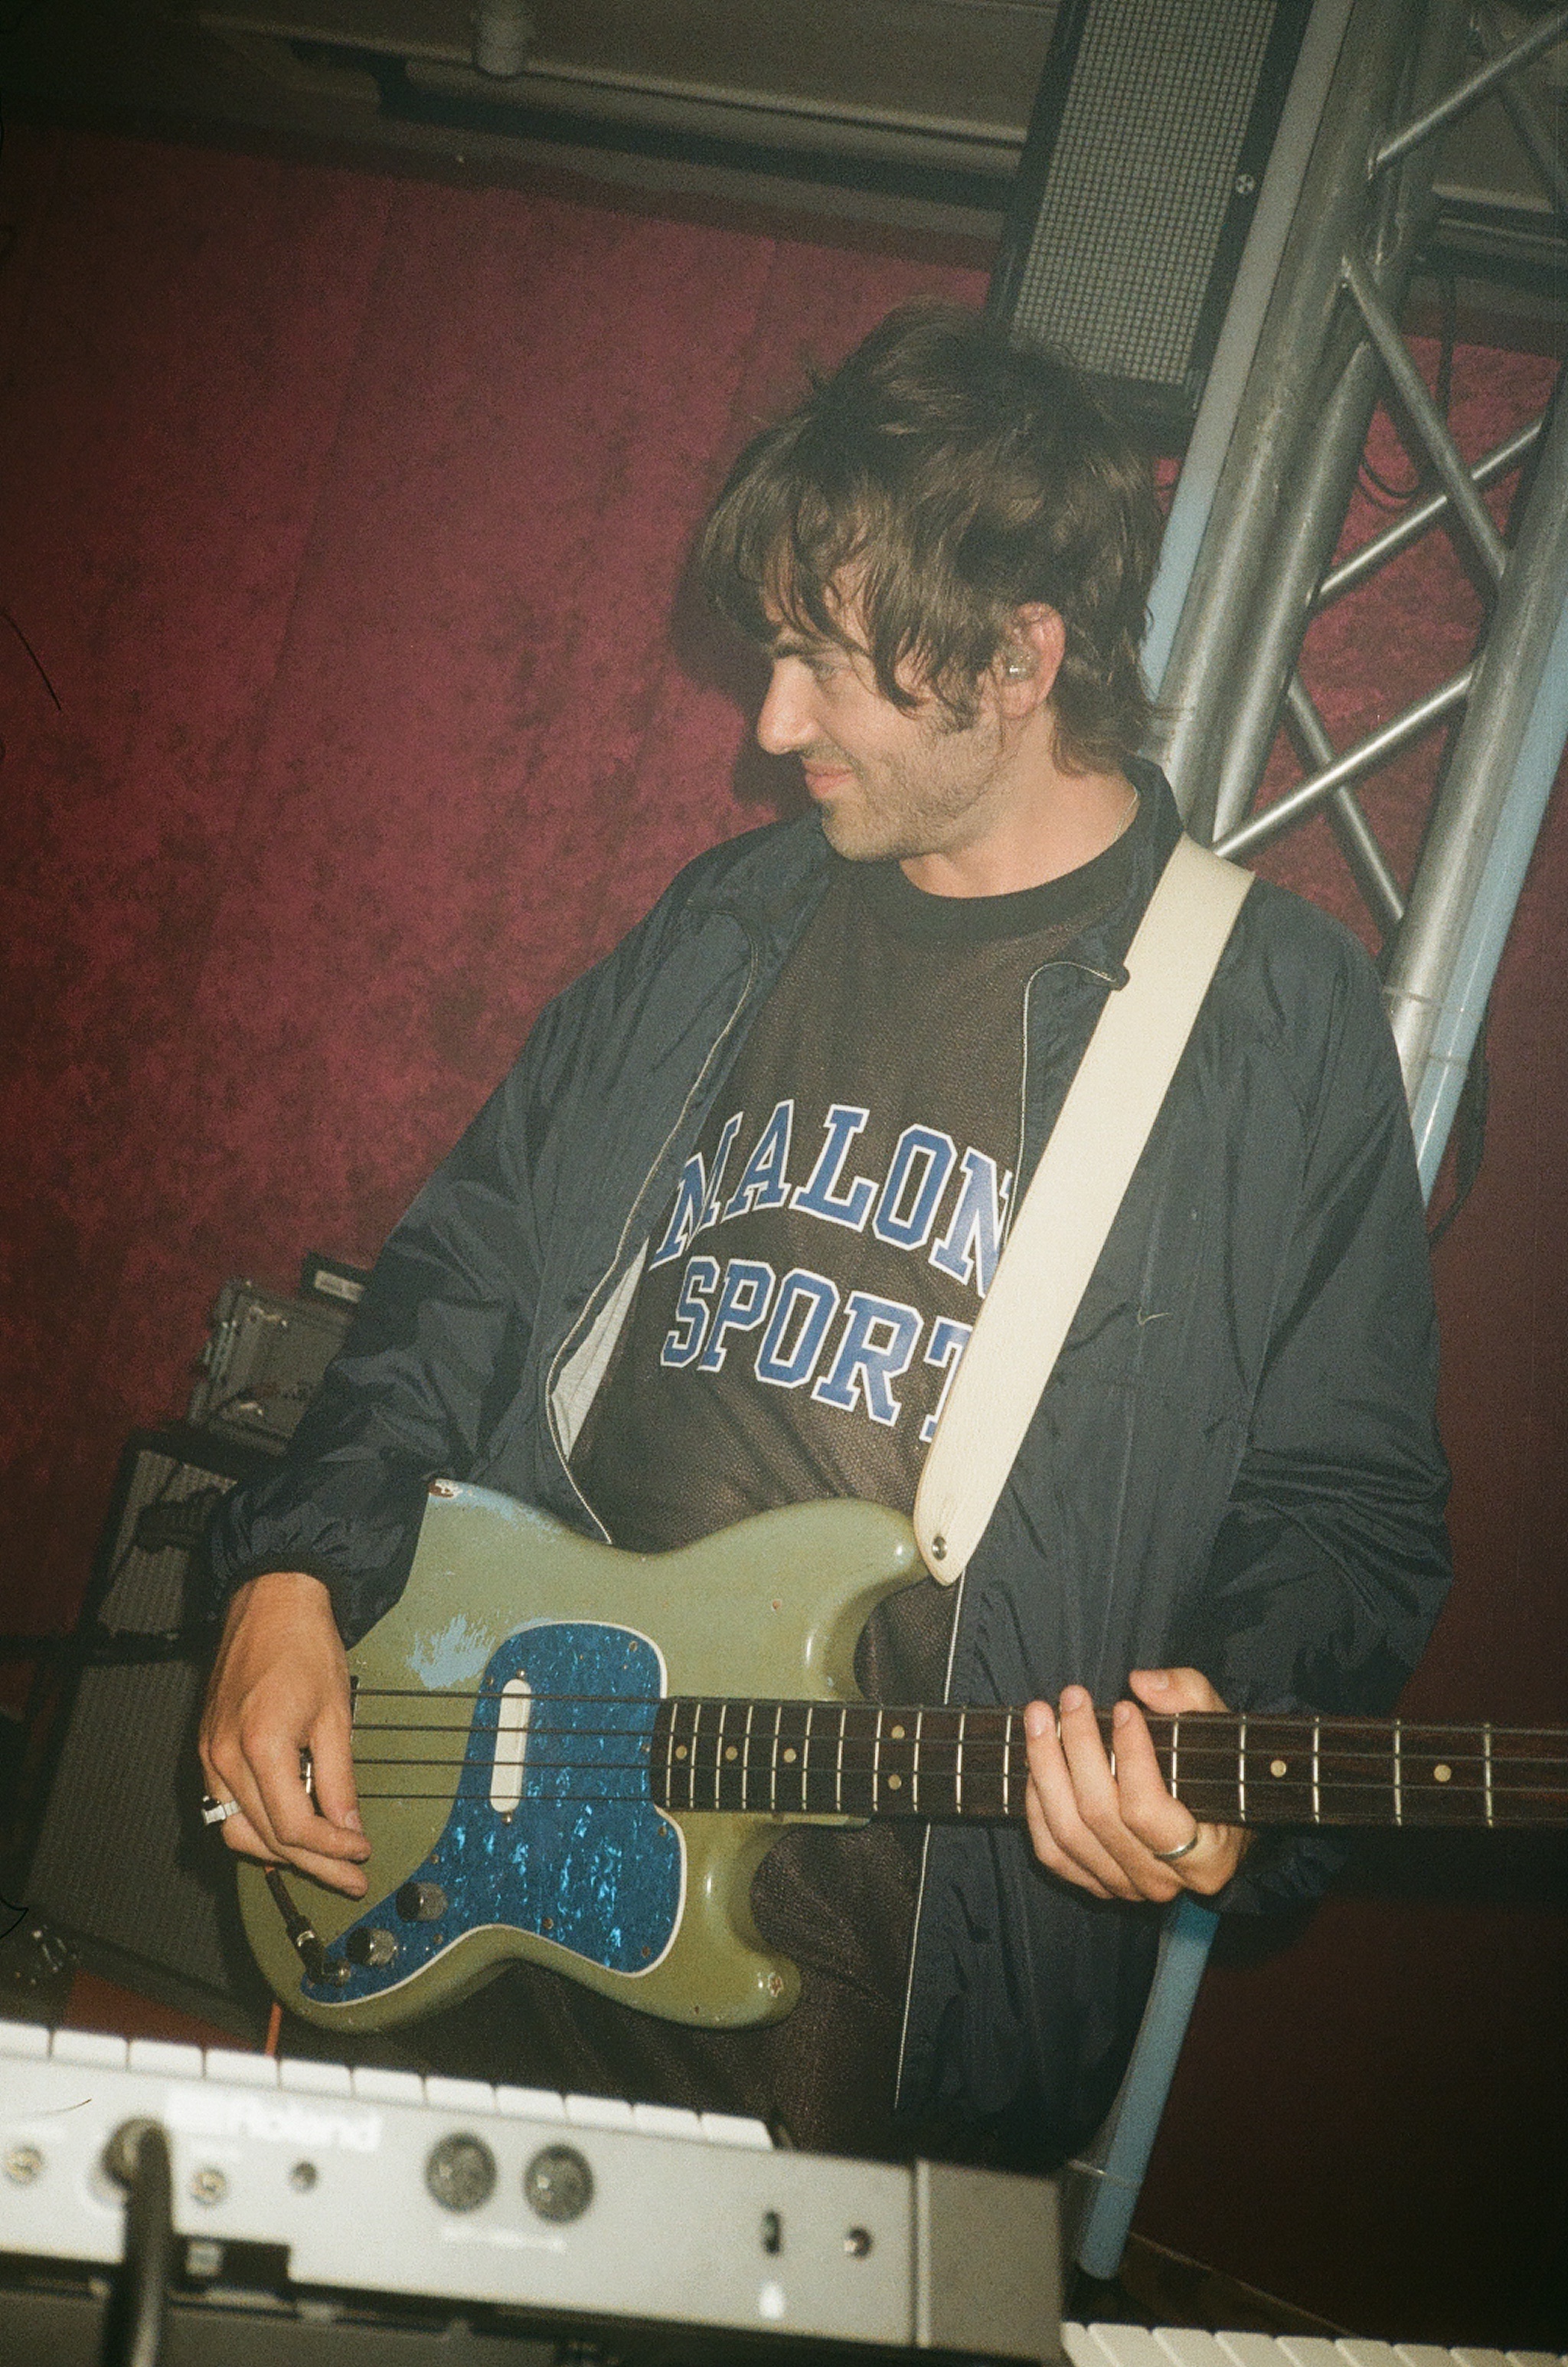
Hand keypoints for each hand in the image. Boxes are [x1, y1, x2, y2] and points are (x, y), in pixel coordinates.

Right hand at [198, 1572, 371, 1896]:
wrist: (270, 1602)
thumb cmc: (305, 1647)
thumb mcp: (336, 1715)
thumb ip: (339, 1779)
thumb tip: (349, 1828)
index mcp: (260, 1746)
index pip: (295, 1826)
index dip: (333, 1849)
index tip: (361, 1853)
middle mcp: (224, 1758)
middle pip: (267, 1837)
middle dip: (313, 1864)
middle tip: (350, 1878)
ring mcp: (208, 1755)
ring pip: (237, 1831)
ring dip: (281, 1853)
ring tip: (322, 1860)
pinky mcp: (206, 1749)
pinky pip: (225, 1807)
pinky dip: (255, 1826)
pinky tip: (285, 1831)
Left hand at [1021, 1667, 1249, 1902]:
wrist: (1206, 1816)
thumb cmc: (1214, 1767)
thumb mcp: (1217, 1724)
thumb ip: (1189, 1696)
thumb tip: (1142, 1683)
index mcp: (1206, 1857)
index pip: (1147, 1809)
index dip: (1130, 1755)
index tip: (1122, 1707)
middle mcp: (1162, 1882)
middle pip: (1099, 1815)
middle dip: (1079, 1746)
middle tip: (1071, 1696)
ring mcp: (1124, 1887)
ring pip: (1068, 1832)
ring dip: (1046, 1768)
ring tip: (1039, 1717)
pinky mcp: (1094, 1882)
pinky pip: (1052, 1851)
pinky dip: (1036, 1806)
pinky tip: (1036, 1763)